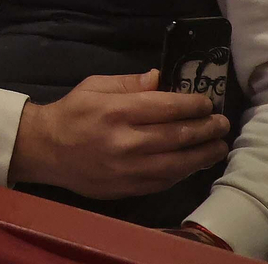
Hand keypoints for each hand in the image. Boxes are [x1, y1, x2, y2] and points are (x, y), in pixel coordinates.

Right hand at [8, 69, 229, 199]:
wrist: (46, 151)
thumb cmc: (72, 113)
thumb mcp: (95, 86)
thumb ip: (129, 83)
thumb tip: (160, 78)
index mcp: (117, 111)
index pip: (167, 107)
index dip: (193, 105)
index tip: (207, 103)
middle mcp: (126, 141)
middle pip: (178, 136)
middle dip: (205, 129)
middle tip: (221, 124)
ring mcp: (128, 169)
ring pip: (177, 163)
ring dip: (203, 154)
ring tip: (218, 146)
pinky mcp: (128, 188)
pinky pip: (164, 181)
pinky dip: (183, 172)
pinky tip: (194, 164)